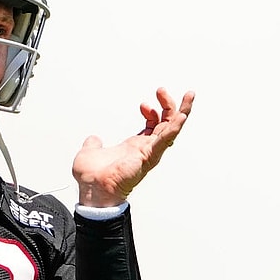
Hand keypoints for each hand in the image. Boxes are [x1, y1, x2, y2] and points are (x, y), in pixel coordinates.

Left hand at [72, 87, 194, 206]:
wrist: (91, 189)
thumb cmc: (92, 178)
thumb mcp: (90, 152)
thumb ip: (94, 144)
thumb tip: (93, 140)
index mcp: (136, 147)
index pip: (154, 125)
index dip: (152, 112)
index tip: (143, 104)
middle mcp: (146, 149)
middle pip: (167, 123)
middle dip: (169, 105)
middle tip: (162, 90)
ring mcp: (149, 152)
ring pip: (172, 129)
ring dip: (181, 111)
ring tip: (189, 95)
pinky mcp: (148, 156)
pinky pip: (165, 140)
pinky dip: (174, 128)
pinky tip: (182, 116)